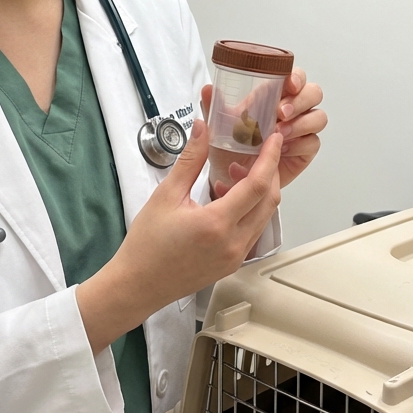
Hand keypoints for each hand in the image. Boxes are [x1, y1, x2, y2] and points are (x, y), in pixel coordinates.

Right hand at [76, 119, 280, 354]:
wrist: (138, 285)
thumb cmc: (147, 244)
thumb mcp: (166, 195)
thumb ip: (190, 160)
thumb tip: (203, 128)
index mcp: (217, 224)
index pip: (258, 185)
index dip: (269, 159)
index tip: (273, 140)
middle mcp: (233, 243)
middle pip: (269, 201)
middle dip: (269, 172)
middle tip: (258, 152)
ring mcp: (236, 257)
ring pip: (263, 217)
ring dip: (258, 192)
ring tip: (234, 174)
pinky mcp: (232, 264)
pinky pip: (253, 231)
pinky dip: (249, 210)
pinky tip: (227, 199)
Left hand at [200, 67, 325, 188]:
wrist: (232, 173)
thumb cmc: (230, 144)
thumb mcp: (220, 123)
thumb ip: (214, 106)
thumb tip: (208, 89)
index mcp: (274, 94)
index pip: (296, 77)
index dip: (297, 77)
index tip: (289, 85)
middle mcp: (292, 108)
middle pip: (313, 93)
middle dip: (300, 101)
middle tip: (281, 113)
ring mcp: (300, 128)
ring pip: (318, 117)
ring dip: (301, 123)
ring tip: (279, 133)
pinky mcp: (304, 149)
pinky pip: (313, 142)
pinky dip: (300, 144)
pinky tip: (283, 148)